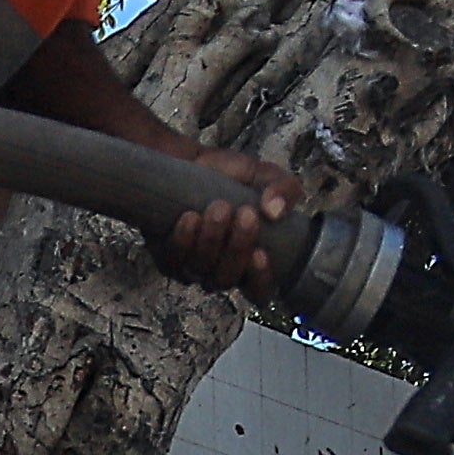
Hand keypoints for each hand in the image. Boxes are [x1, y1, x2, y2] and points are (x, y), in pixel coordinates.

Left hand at [162, 148, 308, 299]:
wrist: (193, 163)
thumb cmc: (232, 178)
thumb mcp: (266, 177)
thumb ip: (284, 190)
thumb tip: (275, 211)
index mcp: (251, 261)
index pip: (259, 292)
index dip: (260, 280)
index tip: (261, 254)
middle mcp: (221, 270)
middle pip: (227, 279)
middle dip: (237, 248)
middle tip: (245, 214)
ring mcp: (193, 266)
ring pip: (201, 269)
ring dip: (211, 240)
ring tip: (220, 207)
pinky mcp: (168, 256)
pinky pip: (174, 260)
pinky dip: (183, 240)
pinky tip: (191, 218)